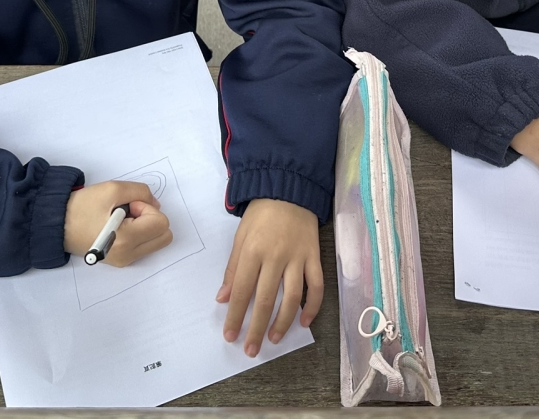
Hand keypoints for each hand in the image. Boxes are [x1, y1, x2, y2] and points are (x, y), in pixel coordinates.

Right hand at [63, 180, 171, 265]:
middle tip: (128, 211)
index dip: (147, 208)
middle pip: (164, 236)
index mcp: (126, 241)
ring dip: (145, 226)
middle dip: (150, 218)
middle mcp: (128, 256)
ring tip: (121, 219)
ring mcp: (124, 261)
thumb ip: (141, 192)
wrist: (56, 224)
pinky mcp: (120, 261)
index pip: (161, 223)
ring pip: (156, 241)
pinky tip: (118, 226)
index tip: (128, 205)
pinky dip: (138, 233)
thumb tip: (155, 204)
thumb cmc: (81, 207)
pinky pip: (143, 245)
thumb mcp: (112, 189)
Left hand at [217, 198, 322, 356]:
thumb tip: (223, 298)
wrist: (290, 190)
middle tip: (251, 349)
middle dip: (256, 328)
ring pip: (292, 298)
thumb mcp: (240, 237)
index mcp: (253, 251)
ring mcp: (297, 258)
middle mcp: (275, 257)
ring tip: (273, 339)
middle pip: (265, 300)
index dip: (235, 316)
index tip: (230, 336)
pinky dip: (313, 307)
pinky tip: (305, 322)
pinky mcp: (314, 257)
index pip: (242, 291)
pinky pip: (316, 286)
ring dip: (282, 323)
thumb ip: (233, 269)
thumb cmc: (261, 215)